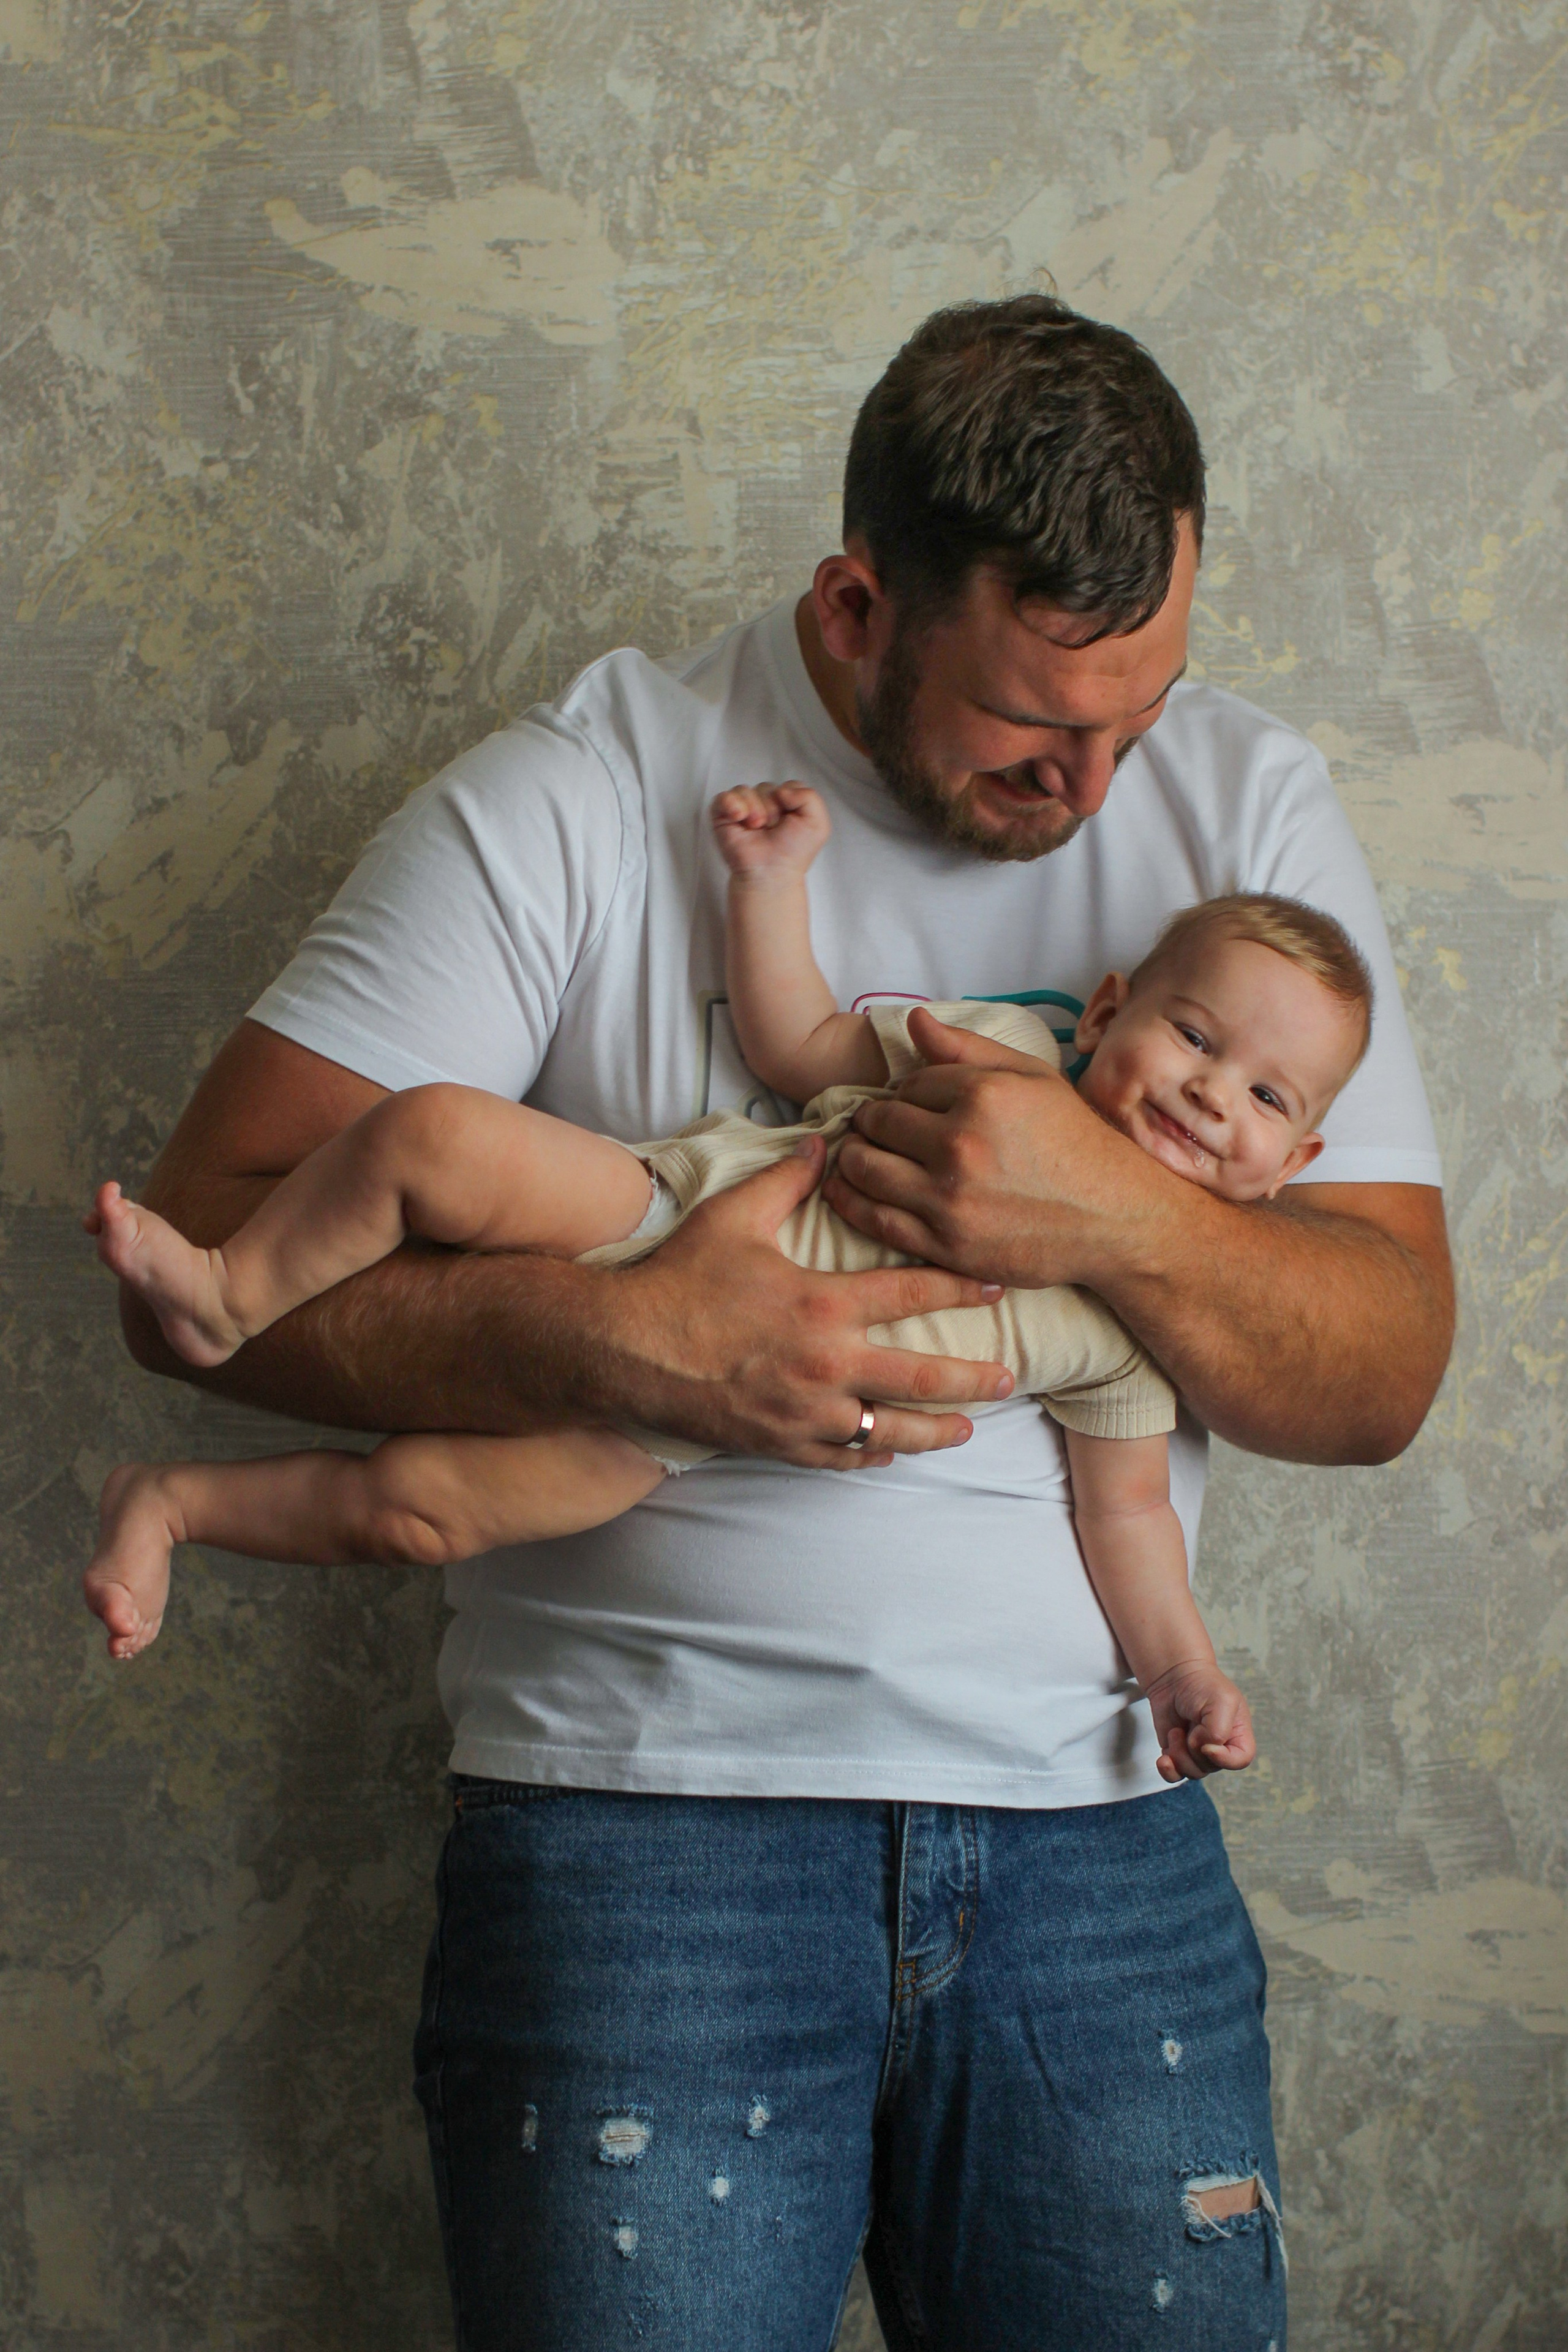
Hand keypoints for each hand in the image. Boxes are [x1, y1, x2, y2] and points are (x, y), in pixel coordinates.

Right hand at [591, 1134, 1014, 1467]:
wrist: (625, 1350)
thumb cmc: (679, 1280)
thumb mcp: (732, 1217)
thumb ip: (786, 1179)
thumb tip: (825, 1141)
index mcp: (824, 1304)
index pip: (913, 1291)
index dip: (961, 1286)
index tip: (995, 1286)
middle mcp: (827, 1364)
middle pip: (923, 1376)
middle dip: (974, 1378)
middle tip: (1010, 1377)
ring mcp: (807, 1411)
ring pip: (892, 1430)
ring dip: (936, 1430)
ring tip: (967, 1428)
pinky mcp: (781, 1443)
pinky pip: (843, 1457)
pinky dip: (873, 1455)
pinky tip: (892, 1451)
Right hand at [711, 783, 831, 881]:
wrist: (772, 872)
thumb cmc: (792, 853)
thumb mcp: (818, 823)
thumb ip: (810, 796)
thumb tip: (780, 789)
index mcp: (786, 805)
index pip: (786, 786)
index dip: (789, 800)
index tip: (790, 821)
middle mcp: (764, 806)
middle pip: (766, 787)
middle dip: (772, 807)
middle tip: (772, 829)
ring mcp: (743, 810)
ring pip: (745, 790)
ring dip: (754, 808)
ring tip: (757, 827)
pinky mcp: (724, 817)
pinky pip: (723, 797)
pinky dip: (731, 804)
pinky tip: (739, 817)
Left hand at [824, 1006, 1154, 1288]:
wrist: (1113, 1218)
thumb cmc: (1075, 1142)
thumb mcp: (1033, 1078)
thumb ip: (969, 1049)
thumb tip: (913, 1021)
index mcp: (982, 1096)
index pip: (909, 1084)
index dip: (906, 1093)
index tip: (912, 1104)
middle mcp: (959, 1146)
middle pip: (880, 1123)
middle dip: (872, 1121)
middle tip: (874, 1126)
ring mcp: (949, 1199)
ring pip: (866, 1169)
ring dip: (853, 1157)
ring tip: (859, 1153)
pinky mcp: (944, 1245)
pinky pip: (875, 1220)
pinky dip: (850, 1201)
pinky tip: (844, 1190)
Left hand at [1143, 1657, 1256, 1781]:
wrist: (1174, 1676)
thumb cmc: (1202, 1685)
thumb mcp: (1220, 1701)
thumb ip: (1218, 1731)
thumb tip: (1204, 1750)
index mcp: (1238, 1734)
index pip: (1241, 1760)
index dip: (1225, 1759)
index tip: (1207, 1745)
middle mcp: (1220, 1747)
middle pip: (1211, 1767)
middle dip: (1195, 1750)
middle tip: (1189, 1726)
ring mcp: (1198, 1752)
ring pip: (1192, 1772)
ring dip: (1179, 1755)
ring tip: (1175, 1732)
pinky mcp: (1178, 1753)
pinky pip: (1175, 1775)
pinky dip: (1168, 1770)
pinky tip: (1163, 1759)